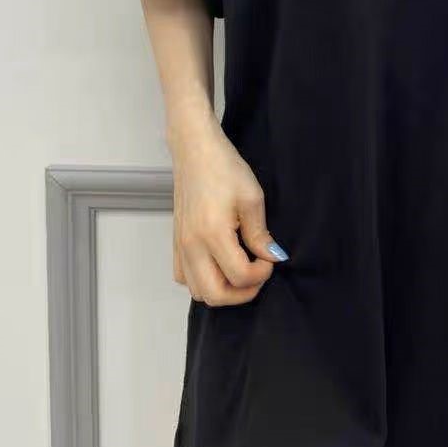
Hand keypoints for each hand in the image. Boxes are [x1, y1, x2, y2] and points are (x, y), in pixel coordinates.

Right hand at [169, 118, 288, 304]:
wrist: (195, 151)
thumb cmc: (224, 168)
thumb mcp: (252, 198)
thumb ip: (260, 234)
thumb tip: (272, 257)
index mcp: (212, 233)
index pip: (239, 276)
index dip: (262, 274)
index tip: (271, 257)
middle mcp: (191, 245)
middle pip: (214, 295)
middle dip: (242, 293)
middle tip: (258, 274)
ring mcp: (180, 246)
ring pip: (197, 291)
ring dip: (222, 289)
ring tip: (241, 269)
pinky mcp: (175, 243)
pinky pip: (184, 278)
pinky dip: (203, 281)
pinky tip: (220, 265)